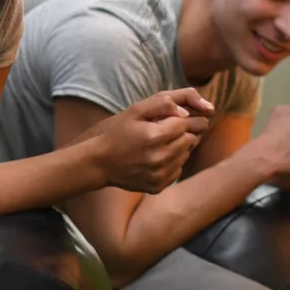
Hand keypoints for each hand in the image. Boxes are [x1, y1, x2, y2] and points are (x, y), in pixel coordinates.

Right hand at [90, 90, 213, 192]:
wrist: (99, 162)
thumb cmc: (118, 132)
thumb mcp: (136, 110)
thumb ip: (164, 103)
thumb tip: (186, 113)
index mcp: (155, 136)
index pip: (187, 122)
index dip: (179, 118)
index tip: (168, 119)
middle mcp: (160, 158)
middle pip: (191, 139)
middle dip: (181, 132)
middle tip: (164, 130)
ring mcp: (160, 175)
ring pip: (186, 155)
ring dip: (178, 147)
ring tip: (157, 144)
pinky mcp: (158, 186)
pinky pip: (178, 170)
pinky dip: (171, 162)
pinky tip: (155, 158)